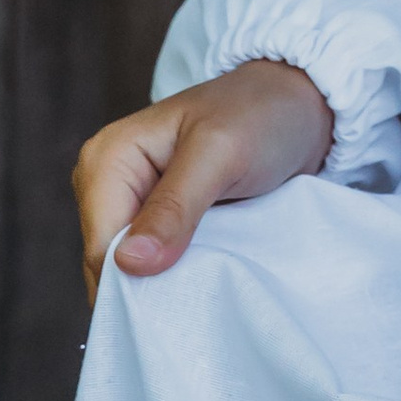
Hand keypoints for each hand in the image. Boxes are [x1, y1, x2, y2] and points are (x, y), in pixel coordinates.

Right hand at [74, 61, 333, 305]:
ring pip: (131, 270)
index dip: (137, 280)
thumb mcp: (221, 154)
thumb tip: (129, 263)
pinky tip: (208, 273)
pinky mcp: (157, 220)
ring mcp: (131, 203)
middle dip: (150, 284)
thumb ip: (175, 207)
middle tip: (204, 288)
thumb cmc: (261, 115)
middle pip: (110, 264)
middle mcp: (107, 183)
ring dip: (168, 282)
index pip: (101, 247)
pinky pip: (155, 264)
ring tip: (210, 279)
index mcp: (107, 159)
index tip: (185, 295)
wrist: (299, 105)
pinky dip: (180, 273)